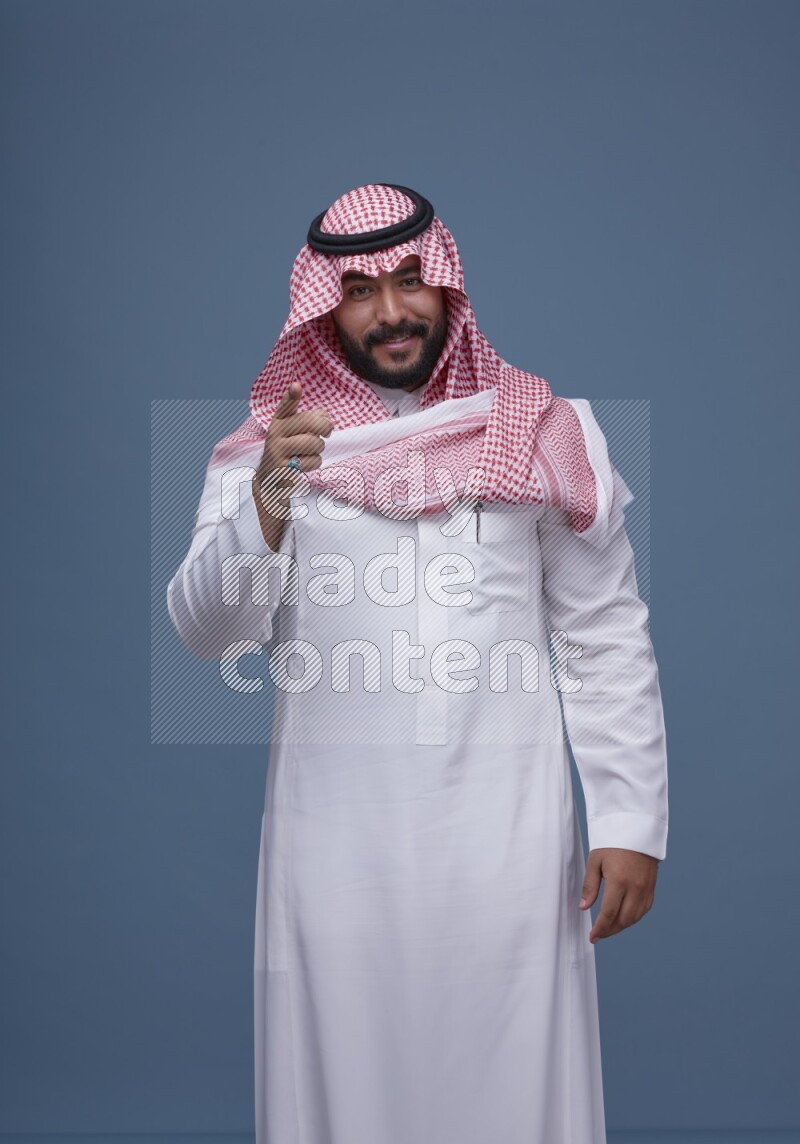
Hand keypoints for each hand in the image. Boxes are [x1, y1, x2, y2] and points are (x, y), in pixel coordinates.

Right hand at [253, 381, 333, 520]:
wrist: (270, 480)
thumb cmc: (289, 451)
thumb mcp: (295, 433)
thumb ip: (311, 420)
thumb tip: (325, 415)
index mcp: (279, 421)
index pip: (286, 406)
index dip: (292, 395)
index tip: (297, 386)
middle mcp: (275, 433)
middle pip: (310, 423)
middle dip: (325, 427)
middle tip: (328, 432)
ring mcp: (278, 451)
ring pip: (314, 443)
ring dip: (319, 449)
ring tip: (309, 452)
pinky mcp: (284, 467)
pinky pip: (312, 461)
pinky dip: (314, 463)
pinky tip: (303, 464)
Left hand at [579, 847, 658, 943]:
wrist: (636, 828)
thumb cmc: (612, 843)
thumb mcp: (595, 860)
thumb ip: (590, 886)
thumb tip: (584, 907)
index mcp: (619, 881)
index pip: (609, 913)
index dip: (600, 928)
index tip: (592, 937)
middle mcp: (635, 887)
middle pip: (623, 920)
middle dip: (610, 930)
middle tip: (598, 934)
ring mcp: (646, 888)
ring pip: (635, 917)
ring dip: (621, 926)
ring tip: (608, 928)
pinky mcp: (652, 886)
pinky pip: (644, 909)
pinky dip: (633, 917)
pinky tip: (623, 918)